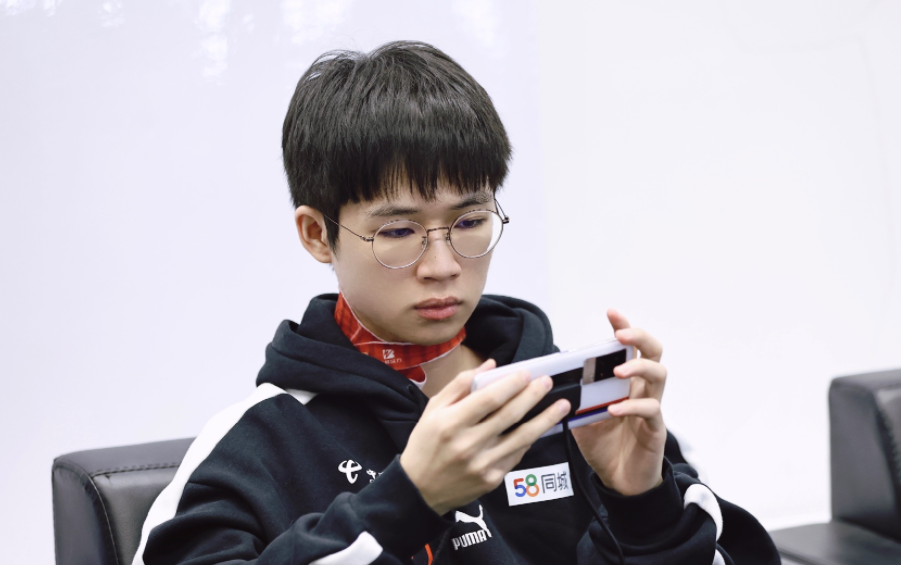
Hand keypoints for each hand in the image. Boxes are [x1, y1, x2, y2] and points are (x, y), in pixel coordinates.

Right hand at [400, 360, 569, 514]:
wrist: (420, 490)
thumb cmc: (425, 445)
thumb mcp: (432, 410)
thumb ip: (459, 385)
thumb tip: (489, 367)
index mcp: (450, 423)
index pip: (488, 399)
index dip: (510, 384)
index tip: (526, 372)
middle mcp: (467, 444)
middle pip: (508, 415)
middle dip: (532, 396)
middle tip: (546, 381)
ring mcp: (482, 464)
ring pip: (521, 437)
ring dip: (544, 419)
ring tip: (561, 404)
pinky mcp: (492, 479)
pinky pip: (517, 454)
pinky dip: (531, 438)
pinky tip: (542, 426)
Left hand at [572, 309, 667, 495]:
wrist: (618, 480)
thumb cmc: (604, 445)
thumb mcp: (581, 417)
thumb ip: (574, 397)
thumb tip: (551, 379)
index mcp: (625, 382)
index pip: (630, 347)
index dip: (624, 328)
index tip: (612, 313)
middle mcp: (642, 389)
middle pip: (653, 352)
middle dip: (639, 337)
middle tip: (621, 336)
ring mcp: (651, 407)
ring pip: (659, 375)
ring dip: (638, 367)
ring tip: (617, 371)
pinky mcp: (654, 429)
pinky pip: (650, 410)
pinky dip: (632, 406)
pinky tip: (614, 409)